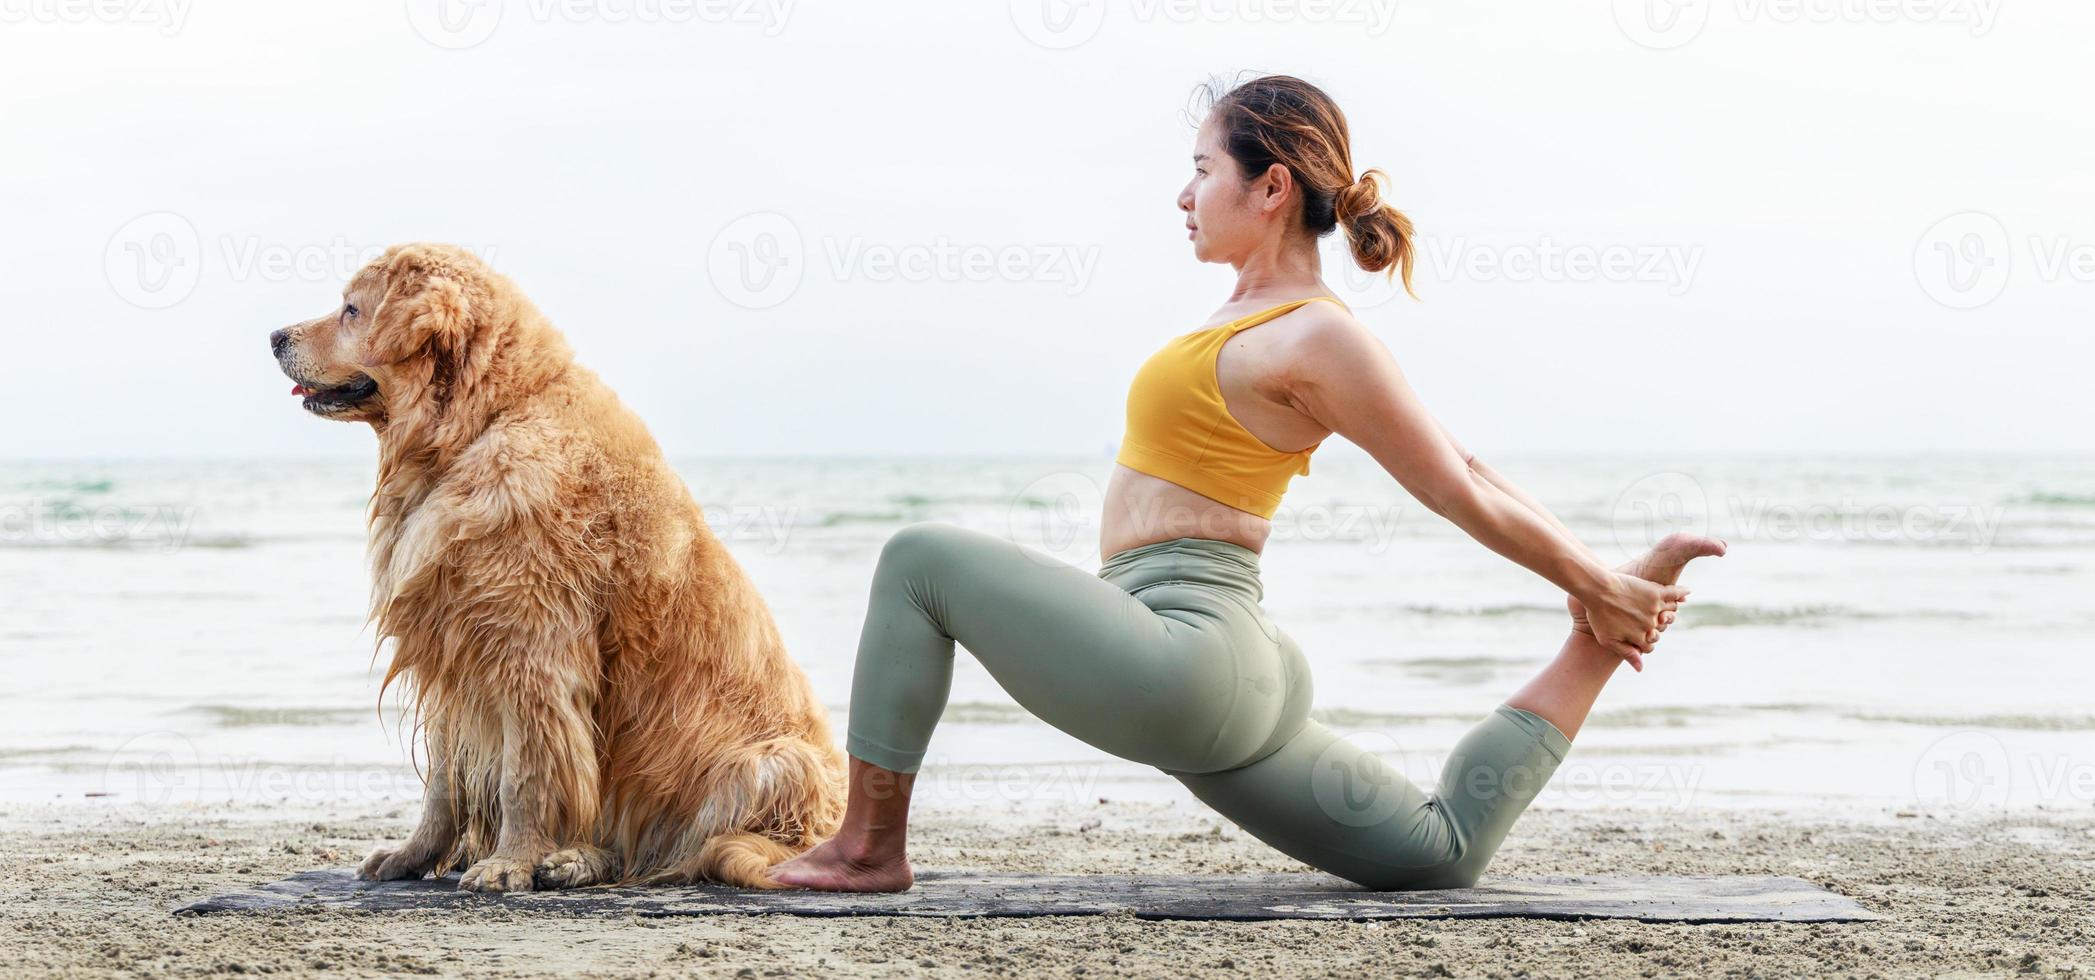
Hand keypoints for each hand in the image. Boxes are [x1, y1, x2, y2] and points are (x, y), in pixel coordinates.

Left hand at [1572, 572, 1687, 670]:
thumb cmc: (1598, 615)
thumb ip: (1626, 654)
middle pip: (1662, 630)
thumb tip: (1641, 668)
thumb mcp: (1608, 639)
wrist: (1597, 589)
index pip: (1649, 647)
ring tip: (1664, 608)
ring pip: (1671, 613)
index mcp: (1640, 637)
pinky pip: (1675, 594)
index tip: (1639, 637)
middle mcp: (1651, 624)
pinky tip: (1686, 594)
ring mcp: (1654, 608)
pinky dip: (1682, 593)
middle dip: (1656, 628)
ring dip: (1669, 612)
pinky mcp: (1656, 592)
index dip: (1644, 644)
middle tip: (1651, 621)